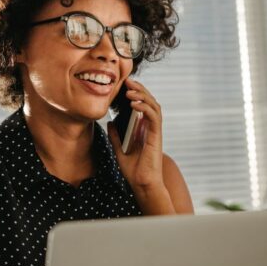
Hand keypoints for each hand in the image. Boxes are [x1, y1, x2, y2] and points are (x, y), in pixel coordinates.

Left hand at [107, 77, 164, 191]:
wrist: (141, 184)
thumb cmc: (133, 170)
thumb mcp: (119, 150)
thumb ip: (115, 136)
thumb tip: (109, 122)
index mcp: (143, 129)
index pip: (142, 105)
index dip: (135, 94)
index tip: (124, 85)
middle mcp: (150, 128)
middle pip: (149, 102)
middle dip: (139, 89)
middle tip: (128, 81)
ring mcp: (155, 131)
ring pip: (154, 106)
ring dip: (142, 95)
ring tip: (130, 90)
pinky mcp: (157, 136)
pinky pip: (154, 117)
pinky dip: (145, 108)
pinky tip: (134, 104)